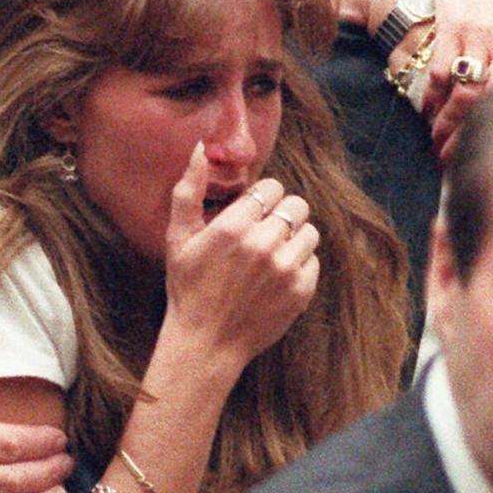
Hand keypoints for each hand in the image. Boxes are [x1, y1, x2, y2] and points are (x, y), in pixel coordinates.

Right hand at [164, 143, 319, 368]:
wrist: (205, 343)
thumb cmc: (188, 287)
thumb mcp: (178, 237)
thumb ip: (189, 190)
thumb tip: (200, 149)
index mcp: (234, 226)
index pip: (273, 187)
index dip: (264, 198)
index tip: (253, 213)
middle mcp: (263, 244)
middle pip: (296, 205)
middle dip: (282, 214)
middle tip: (265, 231)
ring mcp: (285, 269)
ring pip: (310, 231)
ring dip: (294, 238)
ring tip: (272, 253)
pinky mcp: (301, 291)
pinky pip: (314, 260)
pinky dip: (300, 265)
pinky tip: (277, 276)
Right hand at [408, 0, 492, 160]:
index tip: (483, 156)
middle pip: (492, 105)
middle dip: (468, 137)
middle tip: (451, 158)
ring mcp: (484, 35)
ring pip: (467, 94)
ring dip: (448, 124)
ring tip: (436, 139)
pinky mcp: (454, 27)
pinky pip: (442, 75)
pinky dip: (432, 98)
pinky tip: (427, 110)